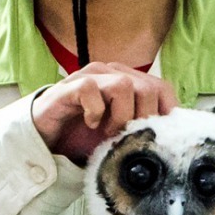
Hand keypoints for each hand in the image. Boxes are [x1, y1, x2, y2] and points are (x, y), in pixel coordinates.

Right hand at [32, 63, 177, 163]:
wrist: (45, 139)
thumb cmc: (83, 135)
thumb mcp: (120, 136)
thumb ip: (142, 130)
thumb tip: (169, 140)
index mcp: (128, 82)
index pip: (162, 88)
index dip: (165, 112)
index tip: (159, 136)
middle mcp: (111, 74)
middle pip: (147, 88)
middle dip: (142, 119)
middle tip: (128, 137)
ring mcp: (89, 77)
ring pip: (124, 85)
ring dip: (121, 116)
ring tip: (108, 132)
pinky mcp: (69, 87)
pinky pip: (91, 88)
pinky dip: (95, 110)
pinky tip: (90, 123)